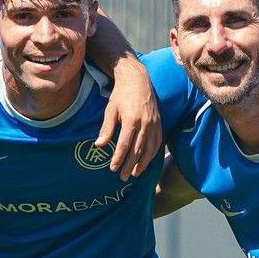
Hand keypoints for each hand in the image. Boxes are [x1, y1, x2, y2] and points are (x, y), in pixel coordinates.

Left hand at [98, 60, 161, 179]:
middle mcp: (145, 123)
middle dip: (130, 166)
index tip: (113, 169)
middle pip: (138, 150)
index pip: (125, 145)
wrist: (138, 80)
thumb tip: (98, 145)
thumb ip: (106, 128)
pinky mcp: (160, 123)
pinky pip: (158, 142)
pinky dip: (152, 154)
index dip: (119, 159)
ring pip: (150, 149)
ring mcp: (154, 124)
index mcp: (132, 120)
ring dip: (143, 163)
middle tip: (122, 177)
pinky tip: (146, 161)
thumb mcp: (110, 110)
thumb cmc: (121, 95)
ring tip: (135, 173)